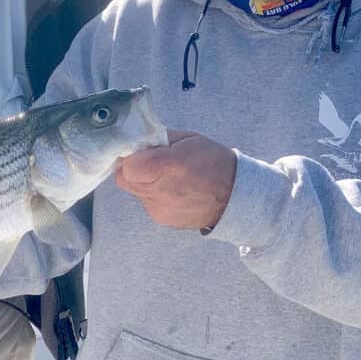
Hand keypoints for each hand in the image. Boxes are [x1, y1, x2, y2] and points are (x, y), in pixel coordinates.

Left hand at [115, 130, 236, 229]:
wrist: (235, 196)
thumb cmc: (213, 162)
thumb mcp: (187, 139)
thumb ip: (157, 139)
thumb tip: (134, 141)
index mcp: (169, 167)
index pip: (127, 168)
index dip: (129, 158)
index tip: (138, 153)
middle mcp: (162, 192)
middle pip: (124, 181)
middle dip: (132, 169)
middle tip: (150, 163)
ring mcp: (162, 209)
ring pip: (135, 192)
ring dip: (143, 182)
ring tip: (167, 176)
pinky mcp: (163, 220)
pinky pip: (146, 203)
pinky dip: (153, 195)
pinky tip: (173, 190)